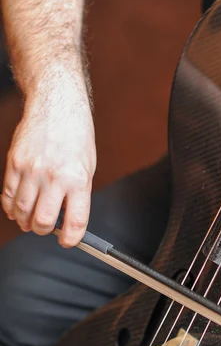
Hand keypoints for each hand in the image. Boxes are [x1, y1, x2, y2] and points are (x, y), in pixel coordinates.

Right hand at [1, 84, 95, 246]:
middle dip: (43, 231)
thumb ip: (78, 194)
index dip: (71, 238)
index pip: (75, 221)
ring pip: (22, 212)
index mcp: (78, 180)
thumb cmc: (76, 135)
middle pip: (42, 221)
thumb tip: (68, 219)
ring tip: (30, 220)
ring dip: (25, 222)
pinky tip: (16, 209)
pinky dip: (11, 207)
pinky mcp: (14, 164)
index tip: (68, 241)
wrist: (56, 105)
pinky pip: (8, 195)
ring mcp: (31, 170)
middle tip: (46, 228)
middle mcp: (54, 177)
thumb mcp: (88, 166)